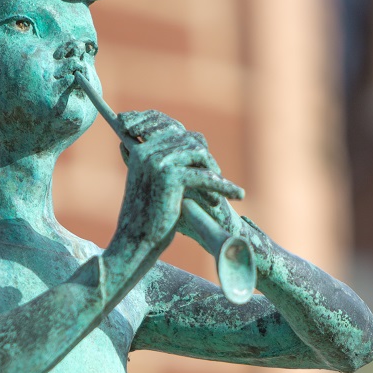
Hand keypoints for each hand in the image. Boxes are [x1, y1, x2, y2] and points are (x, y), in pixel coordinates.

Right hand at [113, 110, 243, 252]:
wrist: (135, 242)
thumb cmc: (146, 216)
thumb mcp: (155, 182)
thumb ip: (170, 161)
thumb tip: (197, 142)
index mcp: (140, 148)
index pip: (176, 131)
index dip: (196, 146)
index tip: (210, 167)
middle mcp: (146, 150)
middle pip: (190, 141)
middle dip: (206, 162)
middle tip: (215, 181)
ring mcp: (157, 161)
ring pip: (199, 154)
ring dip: (213, 173)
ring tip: (219, 193)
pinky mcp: (169, 176)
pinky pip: (205, 176)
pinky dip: (223, 186)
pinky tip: (238, 195)